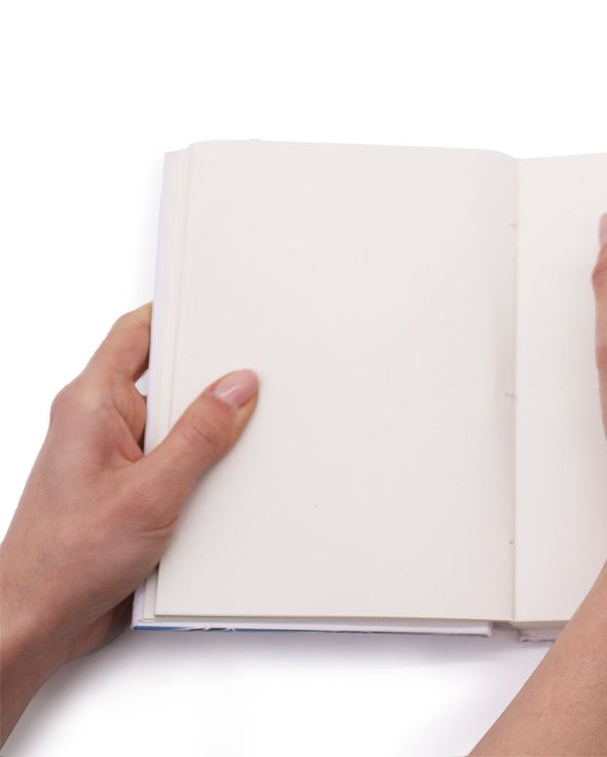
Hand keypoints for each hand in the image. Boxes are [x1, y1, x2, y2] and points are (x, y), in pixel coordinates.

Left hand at [0, 304, 258, 745]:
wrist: (38, 620)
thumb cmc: (64, 560)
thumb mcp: (152, 492)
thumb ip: (201, 435)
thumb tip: (237, 388)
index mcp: (91, 404)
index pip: (136, 331)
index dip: (179, 312)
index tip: (221, 307)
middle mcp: (98, 422)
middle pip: (165, 376)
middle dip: (207, 383)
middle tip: (246, 386)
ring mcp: (113, 455)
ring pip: (174, 421)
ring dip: (205, 434)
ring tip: (228, 450)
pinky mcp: (127, 486)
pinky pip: (174, 457)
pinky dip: (199, 465)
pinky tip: (215, 485)